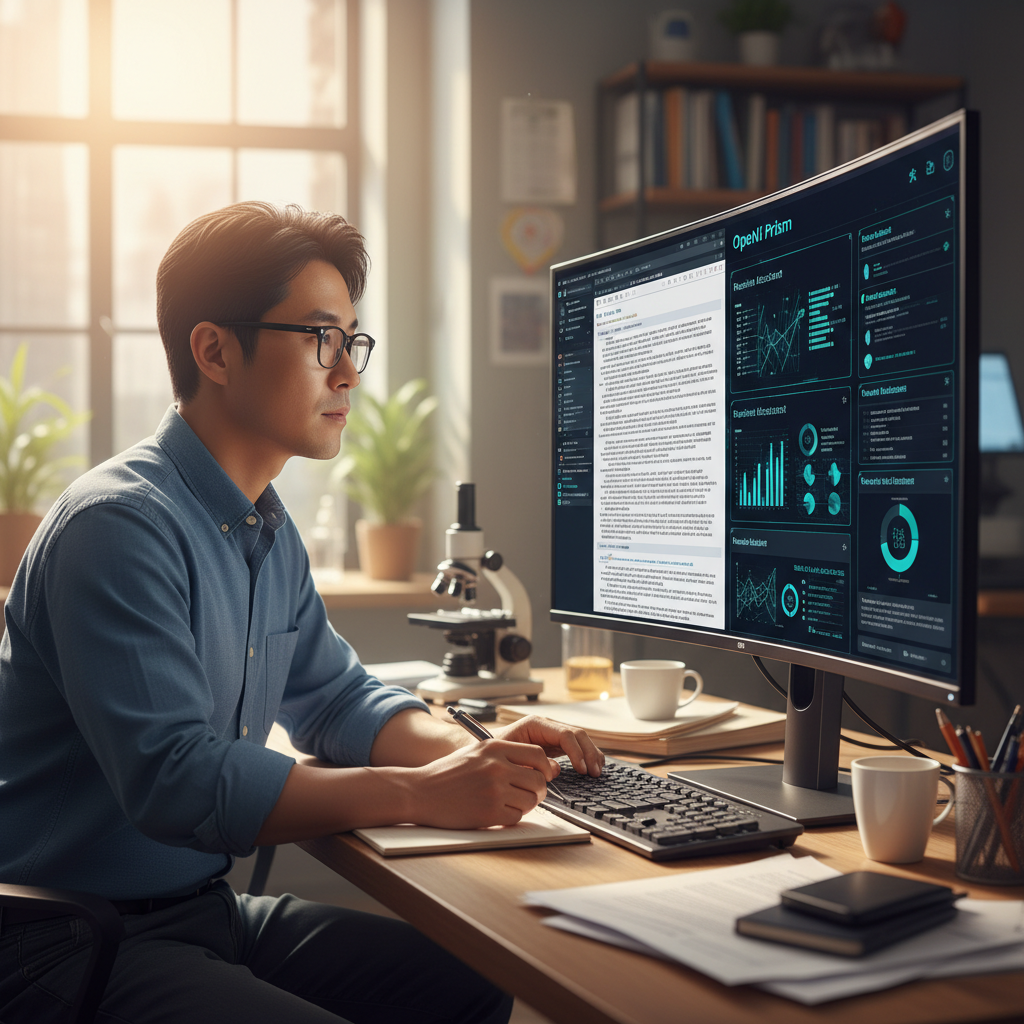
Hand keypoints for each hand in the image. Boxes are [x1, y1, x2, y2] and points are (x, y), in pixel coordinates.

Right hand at [405, 736, 560, 828]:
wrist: (419, 791)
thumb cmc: (447, 774)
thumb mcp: (476, 752)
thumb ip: (504, 756)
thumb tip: (538, 767)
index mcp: (494, 747)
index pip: (537, 755)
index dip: (545, 768)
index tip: (542, 775)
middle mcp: (496, 766)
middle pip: (538, 780)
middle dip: (537, 790)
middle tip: (528, 794)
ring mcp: (494, 790)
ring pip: (531, 801)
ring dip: (524, 805)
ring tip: (508, 803)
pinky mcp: (489, 812)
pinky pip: (516, 817)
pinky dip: (510, 818)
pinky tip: (496, 812)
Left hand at [494, 715, 603, 777]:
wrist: (484, 750)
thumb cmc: (494, 752)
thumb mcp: (511, 756)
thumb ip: (532, 762)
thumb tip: (555, 769)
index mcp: (536, 724)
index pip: (566, 734)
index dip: (577, 752)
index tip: (582, 769)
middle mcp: (547, 726)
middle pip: (577, 734)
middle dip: (588, 753)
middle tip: (594, 773)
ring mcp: (552, 734)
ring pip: (580, 739)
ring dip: (591, 754)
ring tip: (597, 771)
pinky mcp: (554, 744)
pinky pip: (576, 746)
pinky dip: (587, 755)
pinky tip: (594, 766)